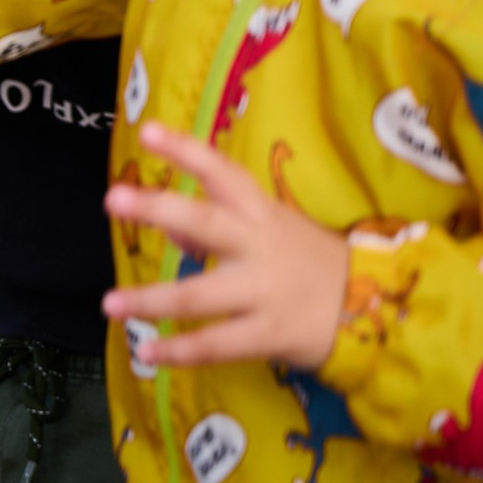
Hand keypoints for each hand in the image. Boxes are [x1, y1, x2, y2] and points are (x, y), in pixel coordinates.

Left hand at [104, 125, 349, 369]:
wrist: (373, 306)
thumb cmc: (307, 261)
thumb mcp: (269, 229)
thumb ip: (217, 223)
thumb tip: (165, 223)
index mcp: (261, 212)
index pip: (222, 172)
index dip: (186, 151)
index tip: (148, 131)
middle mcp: (260, 244)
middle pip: (206, 222)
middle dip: (159, 208)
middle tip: (113, 198)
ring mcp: (265, 290)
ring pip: (199, 293)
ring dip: (151, 299)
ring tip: (109, 303)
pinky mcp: (270, 333)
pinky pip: (217, 343)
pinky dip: (180, 350)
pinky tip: (147, 351)